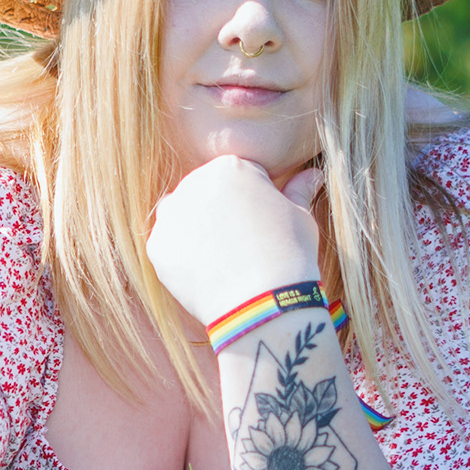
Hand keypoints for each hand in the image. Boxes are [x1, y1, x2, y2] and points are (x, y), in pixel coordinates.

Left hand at [147, 156, 323, 325]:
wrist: (262, 303)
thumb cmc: (289, 256)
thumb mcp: (300, 217)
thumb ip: (297, 191)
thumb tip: (312, 174)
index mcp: (230, 167)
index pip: (240, 175)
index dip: (256, 200)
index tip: (264, 224)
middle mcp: (193, 183)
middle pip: (207, 191)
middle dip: (222, 210)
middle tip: (243, 244)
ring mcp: (171, 216)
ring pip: (184, 215)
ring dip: (198, 229)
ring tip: (225, 258)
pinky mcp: (158, 247)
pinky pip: (170, 245)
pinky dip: (185, 257)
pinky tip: (208, 272)